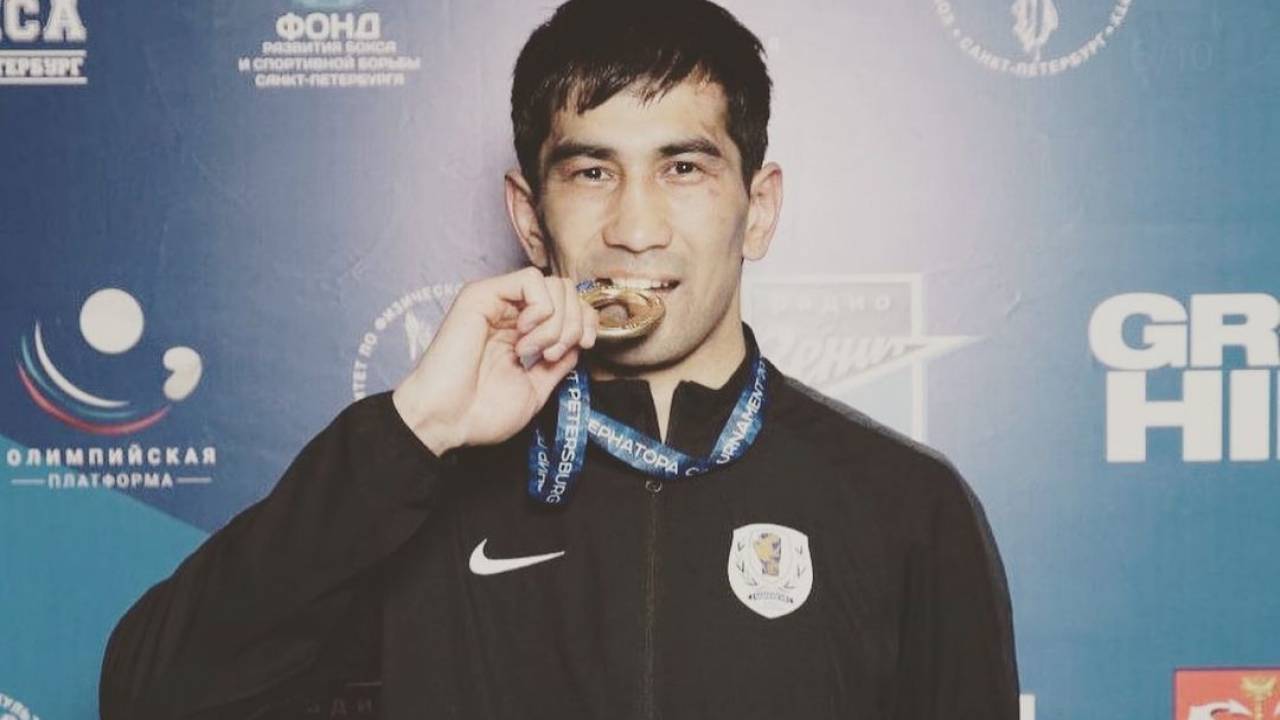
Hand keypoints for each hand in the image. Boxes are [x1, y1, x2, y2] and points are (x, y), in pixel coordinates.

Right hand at [391, 267, 598, 454]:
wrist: (448, 421)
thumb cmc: (481, 412)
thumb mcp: (537, 388)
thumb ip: (560, 362)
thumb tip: (581, 339)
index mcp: (521, 331)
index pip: (569, 304)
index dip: (586, 320)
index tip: (584, 346)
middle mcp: (509, 312)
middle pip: (566, 290)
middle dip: (574, 323)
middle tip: (552, 355)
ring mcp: (496, 301)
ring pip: (553, 284)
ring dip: (556, 322)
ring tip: (533, 351)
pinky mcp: (482, 294)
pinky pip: (531, 279)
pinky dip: (541, 309)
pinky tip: (524, 336)